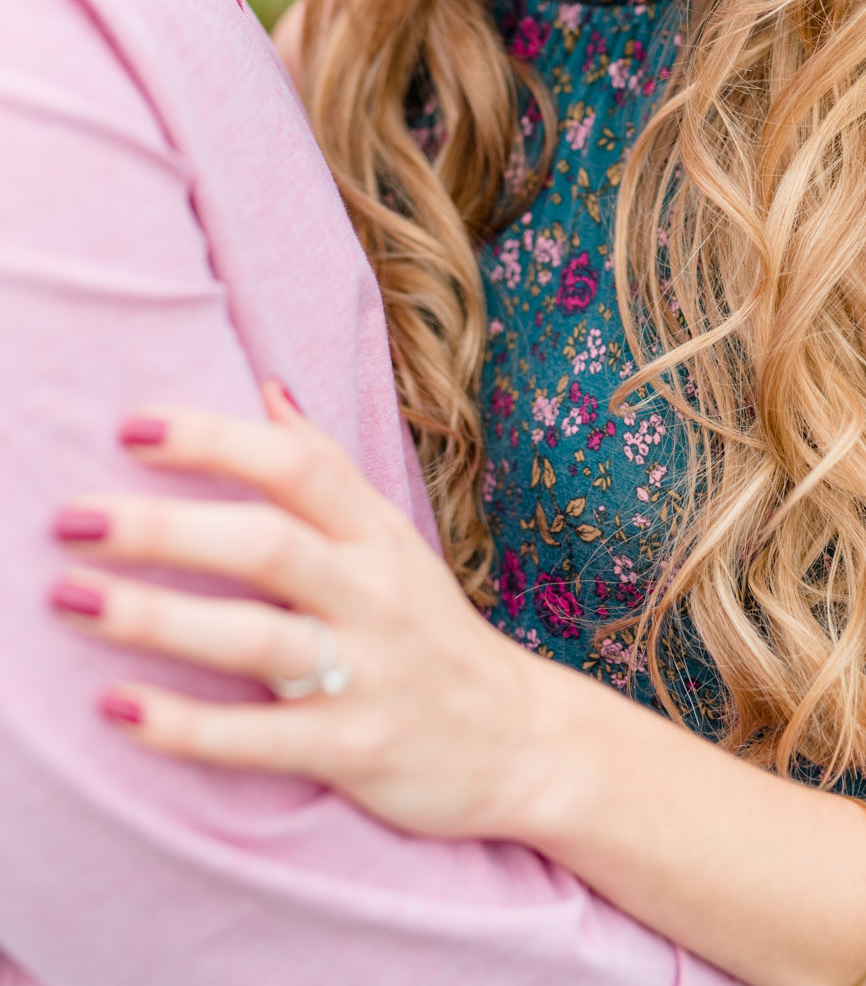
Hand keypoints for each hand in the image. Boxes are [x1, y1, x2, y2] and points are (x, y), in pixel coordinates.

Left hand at [47, 383, 563, 839]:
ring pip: (258, 640)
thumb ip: (329, 468)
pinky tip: (118, 709)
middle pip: (268, 545)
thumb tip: (266, 388)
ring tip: (71, 598)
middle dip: (166, 528)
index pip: (295, 465)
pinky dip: (188, 727)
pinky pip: (263, 740)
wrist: (521, 740)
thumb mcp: (392, 538)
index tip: (130, 427)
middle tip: (70, 517)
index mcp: (375, 534)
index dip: (214, 440)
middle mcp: (373, 592)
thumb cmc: (431, 630)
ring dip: (158, 619)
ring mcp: (366, 672)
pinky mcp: (355, 750)